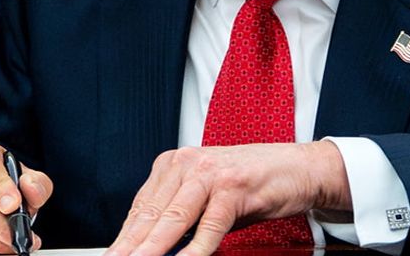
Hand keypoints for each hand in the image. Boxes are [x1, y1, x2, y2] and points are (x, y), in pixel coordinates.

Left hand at [105, 142, 347, 255]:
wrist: (297, 168)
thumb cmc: (252, 183)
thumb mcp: (207, 195)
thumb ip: (181, 216)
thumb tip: (153, 247)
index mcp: (175, 163)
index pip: (141, 206)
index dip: (125, 236)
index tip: (112, 255)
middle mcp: (188, 163)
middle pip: (151, 214)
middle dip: (131, 245)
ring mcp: (211, 174)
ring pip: (174, 219)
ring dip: (153, 248)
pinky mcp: (234, 188)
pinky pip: (210, 226)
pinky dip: (195, 249)